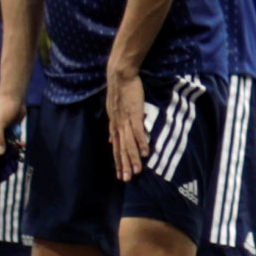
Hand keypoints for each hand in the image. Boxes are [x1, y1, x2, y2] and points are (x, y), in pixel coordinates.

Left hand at [103, 65, 147, 180]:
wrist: (120, 76)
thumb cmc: (119, 91)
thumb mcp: (112, 111)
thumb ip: (113, 127)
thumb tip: (109, 140)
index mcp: (114, 125)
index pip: (115, 148)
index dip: (118, 162)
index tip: (120, 175)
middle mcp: (118, 126)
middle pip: (121, 149)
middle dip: (124, 165)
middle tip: (127, 180)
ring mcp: (126, 121)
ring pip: (129, 143)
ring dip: (133, 158)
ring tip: (137, 171)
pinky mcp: (134, 114)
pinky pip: (138, 132)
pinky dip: (141, 143)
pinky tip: (146, 153)